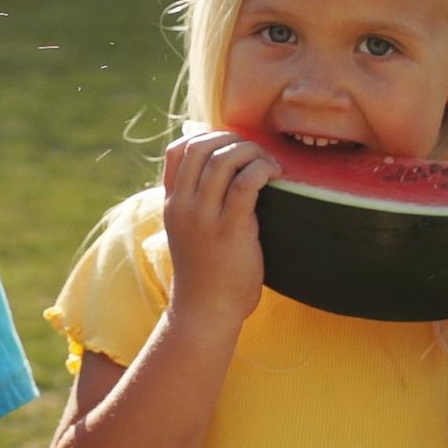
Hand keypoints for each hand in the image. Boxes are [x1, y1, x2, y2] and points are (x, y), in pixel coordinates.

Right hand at [162, 131, 280, 325]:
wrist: (206, 311)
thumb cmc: (206, 273)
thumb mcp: (189, 232)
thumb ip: (197, 203)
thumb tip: (223, 174)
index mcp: (172, 203)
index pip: (177, 150)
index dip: (206, 137)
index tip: (231, 147)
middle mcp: (183, 205)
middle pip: (201, 146)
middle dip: (233, 139)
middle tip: (255, 153)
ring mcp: (203, 216)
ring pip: (223, 159)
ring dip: (252, 152)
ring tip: (269, 164)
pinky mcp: (229, 229)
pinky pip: (244, 183)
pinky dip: (262, 169)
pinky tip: (276, 174)